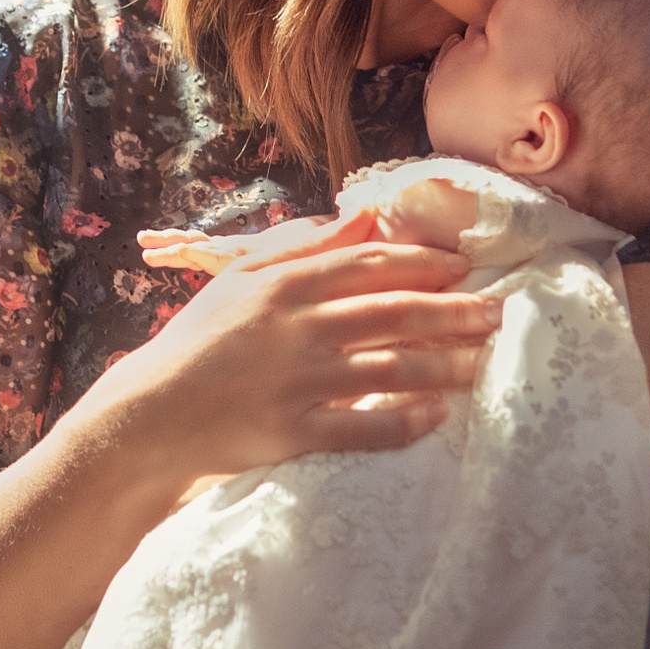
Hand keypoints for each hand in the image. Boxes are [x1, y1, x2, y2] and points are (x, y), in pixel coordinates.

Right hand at [78, 208, 498, 491]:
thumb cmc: (199, 340)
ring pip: (391, 370)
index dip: (425, 264)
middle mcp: (300, 328)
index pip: (371, 265)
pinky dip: (404, 423)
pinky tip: (436, 417)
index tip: (464, 267)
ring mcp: (300, 382)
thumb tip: (360, 217)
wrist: (152, 414)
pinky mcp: (295, 432)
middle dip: (454, 312)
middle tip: (497, 314)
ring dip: (444, 366)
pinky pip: (364, 428)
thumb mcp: (240, 276)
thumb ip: (299, 242)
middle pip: (394, 314)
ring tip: (482, 365)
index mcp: (286, 283)